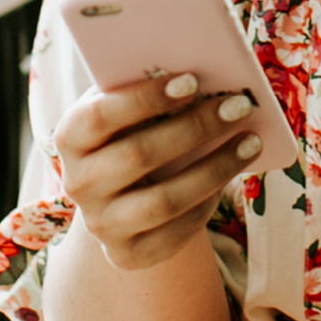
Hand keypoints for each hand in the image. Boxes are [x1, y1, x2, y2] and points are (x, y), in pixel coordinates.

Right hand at [55, 68, 262, 272]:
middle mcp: (78, 183)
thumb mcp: (126, 107)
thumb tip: (202, 66)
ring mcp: (102, 224)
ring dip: (214, 168)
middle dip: (196, 128)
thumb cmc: (129, 132)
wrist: (116, 196)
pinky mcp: (129, 254)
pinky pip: (177, 230)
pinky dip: (209, 201)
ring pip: (164, 199)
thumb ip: (145, 86)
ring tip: (250, 141)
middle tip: (239, 106)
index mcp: (70, 137)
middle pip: (139, 155)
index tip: (193, 81)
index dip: (145, 99)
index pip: (100, 116)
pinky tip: (231, 175)